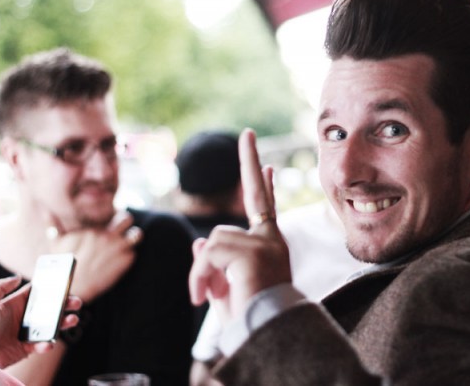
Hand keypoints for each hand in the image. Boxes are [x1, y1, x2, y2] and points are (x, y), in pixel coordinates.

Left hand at [0, 276, 81, 367]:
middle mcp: (27, 317)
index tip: (64, 283)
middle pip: (52, 307)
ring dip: (65, 322)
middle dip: (66, 303)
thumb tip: (17, 277)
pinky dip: (47, 344)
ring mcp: (30, 332)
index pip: (40, 292)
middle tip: (74, 302)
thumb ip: (0, 287)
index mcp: (19, 304)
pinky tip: (47, 343)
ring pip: (53, 325)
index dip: (53, 287)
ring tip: (71, 319)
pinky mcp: (29, 347)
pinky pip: (43, 344)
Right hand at [48, 211, 142, 302]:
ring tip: (127, 241)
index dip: (113, 215)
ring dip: (134, 236)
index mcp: (94, 228)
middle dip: (126, 222)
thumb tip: (46, 211)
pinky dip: (128, 255)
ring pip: (137, 234)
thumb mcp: (56, 243)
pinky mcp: (125, 261)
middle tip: (121, 229)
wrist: (72, 287)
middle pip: (127, 218)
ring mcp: (118, 248)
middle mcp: (108, 235)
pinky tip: (119, 260)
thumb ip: (53, 225)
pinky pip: (133, 253)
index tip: (110, 220)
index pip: (112, 212)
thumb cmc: (62, 265)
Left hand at [188, 128, 291, 320]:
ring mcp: (264, 242)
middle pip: (255, 194)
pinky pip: (209, 253)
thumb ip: (212, 263)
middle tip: (248, 133)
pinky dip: (199, 275)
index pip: (265, 208)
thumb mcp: (225, 286)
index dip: (264, 185)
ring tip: (205, 295)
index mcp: (269, 245)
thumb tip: (198, 243)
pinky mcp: (252, 251)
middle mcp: (271, 239)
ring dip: (201, 270)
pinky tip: (204, 296)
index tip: (269, 165)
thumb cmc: (248, 316)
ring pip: (214, 239)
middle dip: (250, 160)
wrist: (264, 335)